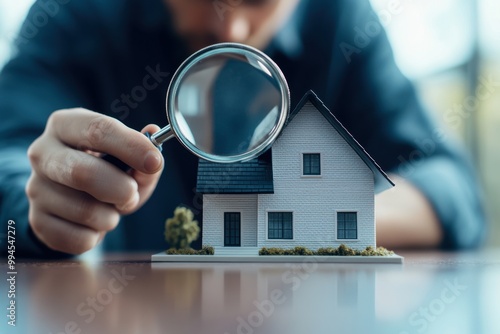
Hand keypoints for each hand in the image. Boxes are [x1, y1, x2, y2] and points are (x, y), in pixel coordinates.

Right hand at [26, 108, 163, 253]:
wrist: (74, 196)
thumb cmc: (107, 168)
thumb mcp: (130, 156)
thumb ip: (146, 154)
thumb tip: (154, 149)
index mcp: (66, 125)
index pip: (97, 130)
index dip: (131, 147)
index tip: (154, 162)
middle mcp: (43, 153)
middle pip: (82, 173)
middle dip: (119, 189)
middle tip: (132, 194)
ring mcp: (35, 188)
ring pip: (84, 211)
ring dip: (111, 217)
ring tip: (110, 209)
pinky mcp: (37, 220)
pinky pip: (78, 238)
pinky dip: (97, 236)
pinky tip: (93, 224)